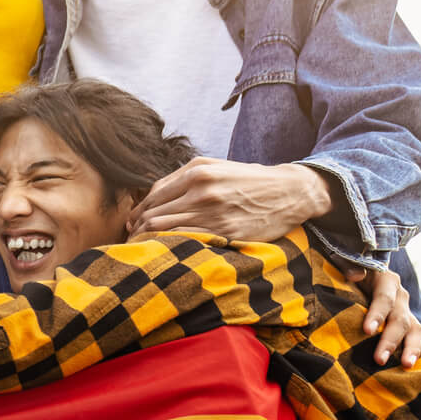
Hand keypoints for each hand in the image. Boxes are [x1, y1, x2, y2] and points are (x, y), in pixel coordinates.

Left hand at [128, 159, 332, 241]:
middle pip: (153, 213)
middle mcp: (201, 189)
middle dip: (137, 229)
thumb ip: (182, 179)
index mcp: (196, 171)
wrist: (290, 192)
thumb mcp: (215, 167)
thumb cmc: (248, 180)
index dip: (137, 212)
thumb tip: (149, 197)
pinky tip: (167, 252)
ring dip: (148, 240)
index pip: (152, 195)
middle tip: (131, 240)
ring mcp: (212, 211)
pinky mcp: (225, 231)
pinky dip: (171, 246)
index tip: (130, 224)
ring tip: (143, 248)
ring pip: (164, 229)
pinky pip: (186, 241)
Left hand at [349, 267, 420, 367]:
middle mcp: (401, 298)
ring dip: (412, 349)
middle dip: (390, 340)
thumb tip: (355, 275)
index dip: (377, 314)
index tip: (367, 330)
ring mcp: (408, 312)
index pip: (384, 299)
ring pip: (415, 330)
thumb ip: (350, 266)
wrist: (368, 273)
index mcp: (387, 282)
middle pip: (399, 320)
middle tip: (379, 359)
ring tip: (407, 365)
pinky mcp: (412, 324)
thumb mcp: (348, 264)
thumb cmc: (352, 273)